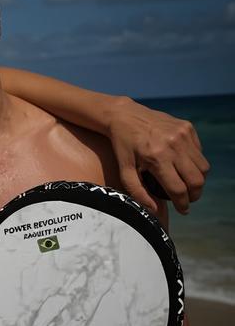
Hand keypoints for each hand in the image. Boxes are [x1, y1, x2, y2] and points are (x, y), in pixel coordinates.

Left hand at [106, 97, 208, 214]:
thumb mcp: (124, 169)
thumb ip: (137, 191)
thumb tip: (154, 209)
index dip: (182, 204)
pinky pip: (199, 151)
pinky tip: (183, 164)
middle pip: (196, 180)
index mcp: (156, 158)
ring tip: (187, 184)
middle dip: (194, 195)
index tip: (182, 210)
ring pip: (203, 167)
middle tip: (188, 199)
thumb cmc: (122, 146)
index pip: (178, 189)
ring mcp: (182, 135)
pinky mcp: (187, 127)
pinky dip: (195, 162)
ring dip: (197, 180)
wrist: (124, 116)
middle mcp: (172, 146)